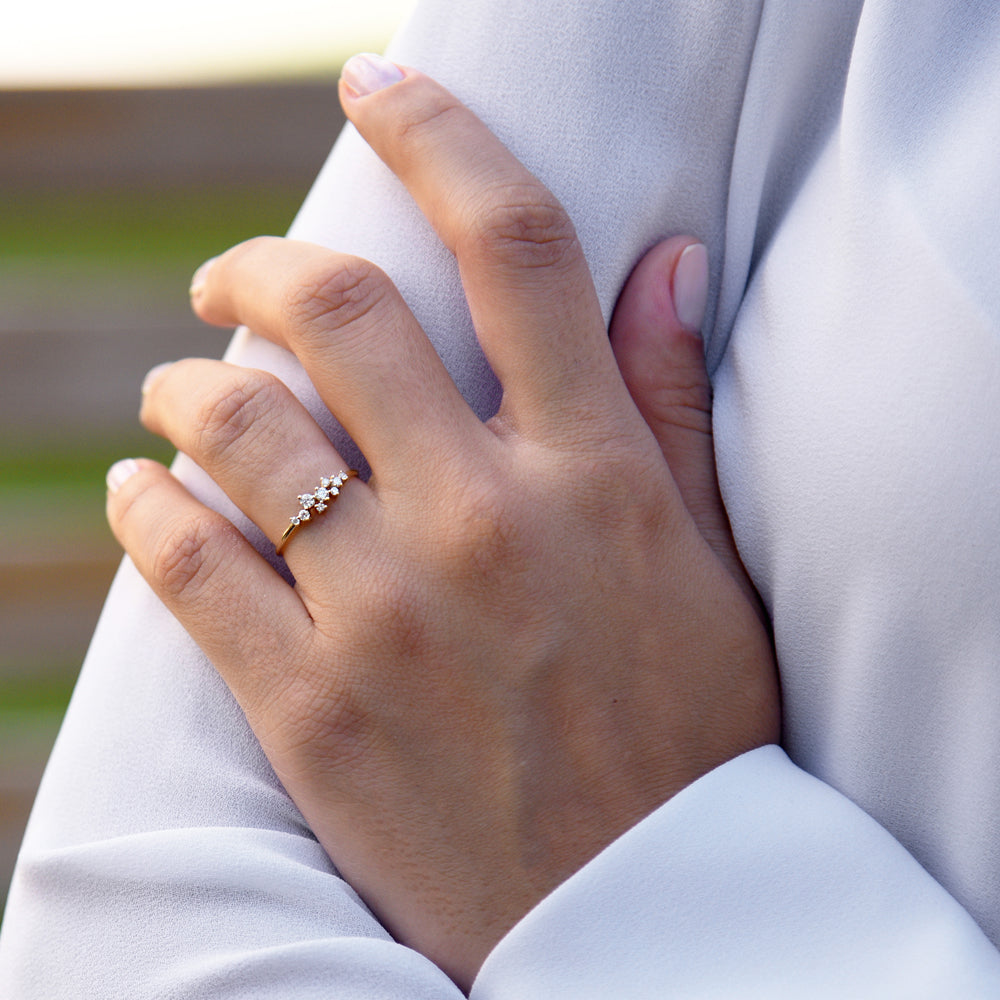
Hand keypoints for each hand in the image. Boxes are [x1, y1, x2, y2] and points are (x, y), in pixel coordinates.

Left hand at [106, 56, 777, 989]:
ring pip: (235, 426)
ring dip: (190, 383)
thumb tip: (666, 261)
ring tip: (186, 390)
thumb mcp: (709, 565)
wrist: (644, 914)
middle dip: (263, 262)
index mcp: (593, 475)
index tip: (380, 86)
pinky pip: (185, 564)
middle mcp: (483, 521)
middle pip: (337, 310)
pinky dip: (149, 506)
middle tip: (239, 276)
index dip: (440, 134)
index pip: (513, 248)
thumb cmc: (687, 733)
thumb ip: (673, 407)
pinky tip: (148, 491)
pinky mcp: (308, 710)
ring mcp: (385, 616)